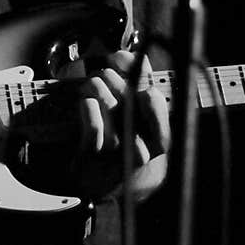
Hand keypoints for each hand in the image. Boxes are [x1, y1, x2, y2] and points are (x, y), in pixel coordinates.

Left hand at [72, 49, 169, 201]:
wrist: (111, 190)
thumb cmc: (129, 145)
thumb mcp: (143, 119)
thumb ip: (139, 84)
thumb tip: (123, 55)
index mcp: (159, 139)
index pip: (153, 100)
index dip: (136, 75)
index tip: (120, 61)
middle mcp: (141, 149)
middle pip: (126, 97)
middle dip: (110, 78)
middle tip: (101, 75)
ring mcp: (116, 156)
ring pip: (107, 106)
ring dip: (95, 87)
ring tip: (91, 84)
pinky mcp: (91, 161)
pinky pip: (92, 126)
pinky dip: (87, 108)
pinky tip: (85, 102)